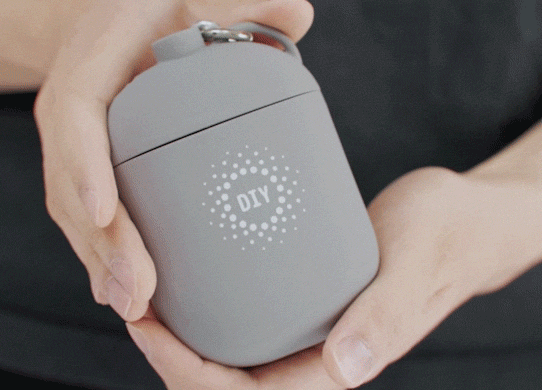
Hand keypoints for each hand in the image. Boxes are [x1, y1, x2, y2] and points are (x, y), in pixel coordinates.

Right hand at [33, 0, 313, 321]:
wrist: (109, 15)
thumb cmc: (151, 8)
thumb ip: (244, 13)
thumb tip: (301, 13)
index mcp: (89, 61)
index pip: (75, 114)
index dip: (85, 165)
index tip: (105, 213)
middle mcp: (70, 105)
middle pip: (69, 181)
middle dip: (101, 242)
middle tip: (137, 293)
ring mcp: (71, 139)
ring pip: (70, 208)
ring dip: (98, 261)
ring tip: (133, 306)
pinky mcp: (81, 163)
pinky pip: (80, 212)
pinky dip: (98, 253)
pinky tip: (119, 291)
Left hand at [127, 122, 541, 387]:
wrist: (458, 217)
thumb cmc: (447, 237)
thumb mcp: (418, 265)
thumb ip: (388, 314)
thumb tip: (347, 368)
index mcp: (338, 363)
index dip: (187, 372)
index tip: (147, 327)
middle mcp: (315, 351)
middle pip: (224, 377)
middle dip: (170, 354)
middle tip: (133, 305)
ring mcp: (306, 325)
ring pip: (230, 348)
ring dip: (183, 330)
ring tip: (148, 291)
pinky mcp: (302, 296)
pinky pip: (247, 313)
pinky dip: (210, 301)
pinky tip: (189, 268)